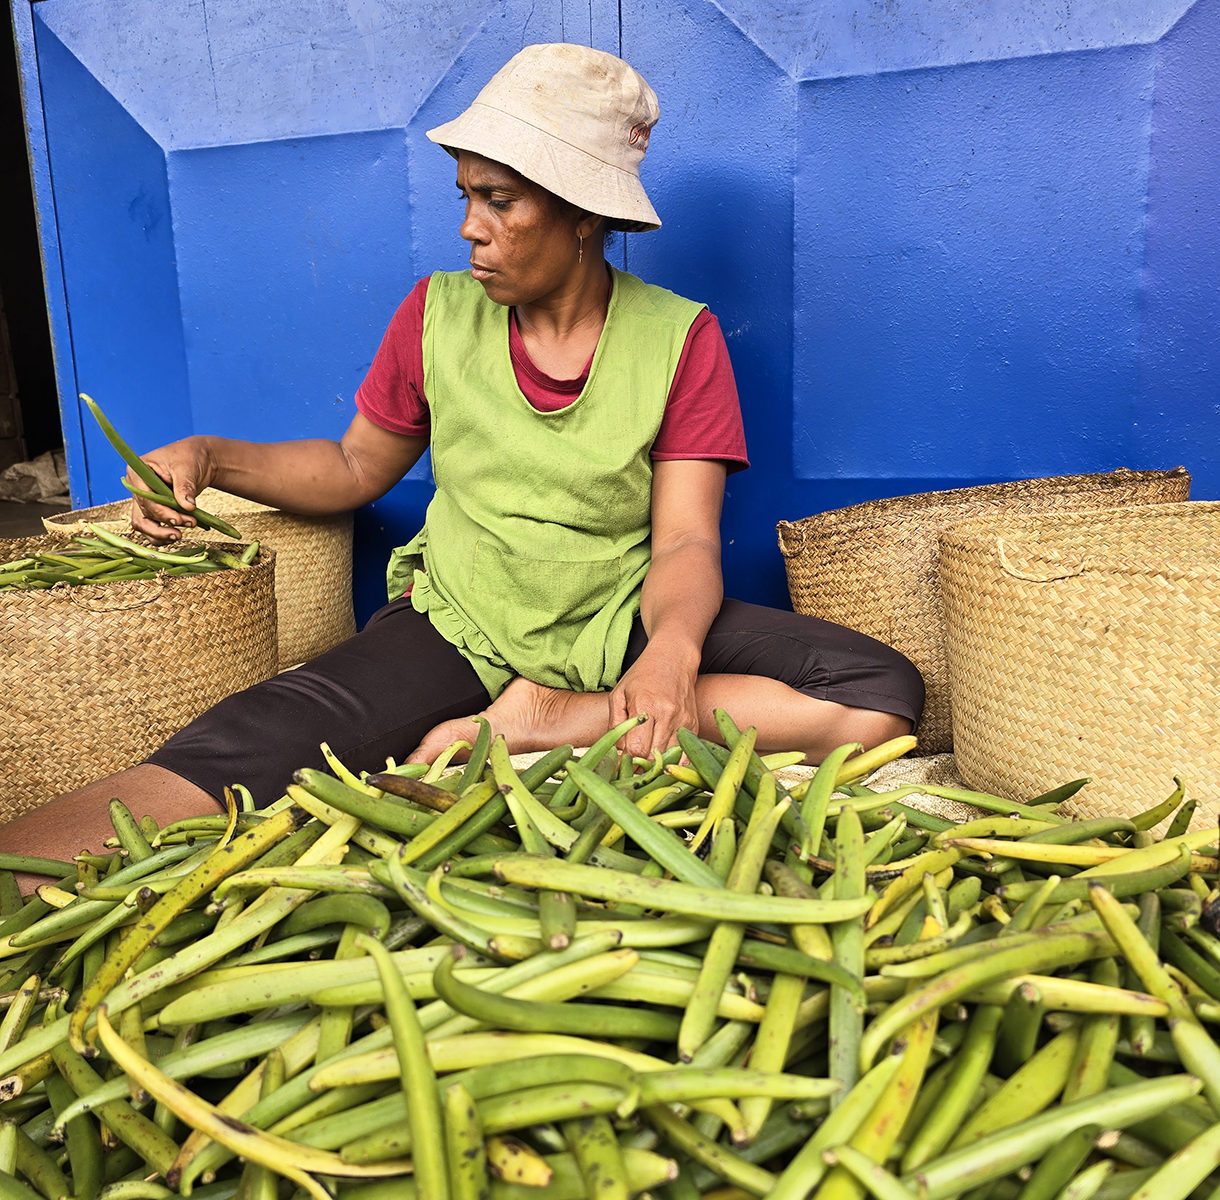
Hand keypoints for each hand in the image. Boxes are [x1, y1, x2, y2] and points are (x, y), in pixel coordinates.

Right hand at [126, 437, 214, 542]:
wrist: (199, 460)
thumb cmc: (189, 457)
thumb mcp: (187, 468)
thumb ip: (185, 487)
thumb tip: (187, 507)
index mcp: (137, 472)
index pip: (144, 497)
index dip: (160, 511)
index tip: (178, 520)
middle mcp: (136, 487)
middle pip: (143, 513)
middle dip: (165, 522)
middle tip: (188, 524)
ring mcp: (144, 500)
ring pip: (143, 524)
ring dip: (160, 533)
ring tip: (180, 535)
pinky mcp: (153, 509)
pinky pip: (151, 527)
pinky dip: (161, 535)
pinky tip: (175, 537)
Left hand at [608, 640, 700, 758]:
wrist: (674, 658)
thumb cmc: (642, 675)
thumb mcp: (619, 694)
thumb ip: (615, 725)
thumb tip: (617, 754)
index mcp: (646, 705)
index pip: (637, 748)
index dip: (626, 761)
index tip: (619, 764)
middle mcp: (668, 714)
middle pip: (654, 757)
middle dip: (640, 766)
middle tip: (630, 767)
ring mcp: (684, 721)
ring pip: (670, 758)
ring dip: (656, 764)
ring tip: (644, 763)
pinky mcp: (694, 725)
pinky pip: (684, 753)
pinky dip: (672, 759)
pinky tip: (661, 757)